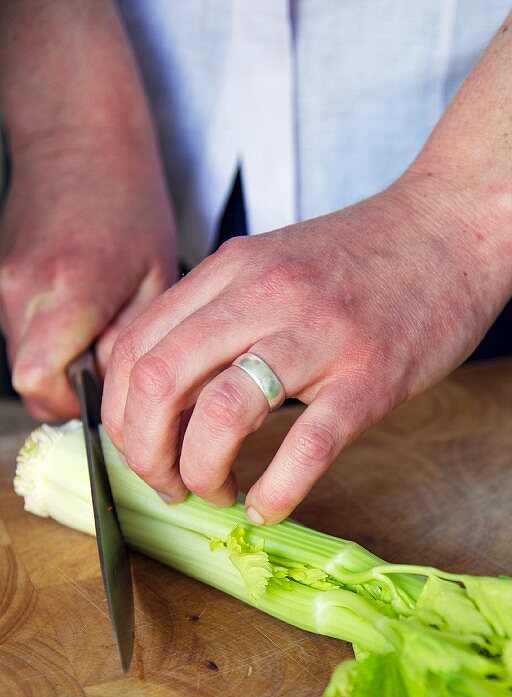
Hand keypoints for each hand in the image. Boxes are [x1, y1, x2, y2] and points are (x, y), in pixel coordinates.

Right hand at [0, 130, 176, 420]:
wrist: (78, 139)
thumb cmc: (127, 200)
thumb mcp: (155, 277)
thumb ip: (136, 339)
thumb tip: (124, 388)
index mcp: (69, 291)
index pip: (40, 382)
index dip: (72, 403)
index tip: (106, 394)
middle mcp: (24, 290)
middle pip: (29, 379)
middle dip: (70, 388)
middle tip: (112, 366)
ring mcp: (3, 283)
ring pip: (23, 357)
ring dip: (61, 360)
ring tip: (99, 327)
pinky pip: (21, 330)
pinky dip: (50, 335)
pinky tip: (81, 308)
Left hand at [102, 175, 511, 522]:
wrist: (455, 226)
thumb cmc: (368, 258)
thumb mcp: (275, 264)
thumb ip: (220, 313)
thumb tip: (167, 387)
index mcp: (231, 271)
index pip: (134, 349)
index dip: (121, 417)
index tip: (142, 449)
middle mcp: (262, 296)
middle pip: (158, 382)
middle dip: (146, 453)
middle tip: (169, 484)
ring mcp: (318, 336)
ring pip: (220, 414)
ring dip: (200, 472)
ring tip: (215, 493)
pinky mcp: (370, 377)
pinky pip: (307, 446)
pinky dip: (276, 490)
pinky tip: (269, 506)